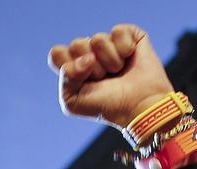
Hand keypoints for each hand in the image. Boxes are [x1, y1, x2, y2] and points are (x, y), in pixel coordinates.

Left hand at [47, 24, 173, 128]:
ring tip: (119, 73)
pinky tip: (130, 59)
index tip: (83, 82)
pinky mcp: (130, 37)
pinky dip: (124, 49)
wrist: (139, 108)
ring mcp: (110, 45)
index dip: (69, 66)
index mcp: (76, 67)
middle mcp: (92, 54)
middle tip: (105, 80)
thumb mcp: (73, 102)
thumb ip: (65, 77)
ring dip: (110, 61)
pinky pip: (118, 31)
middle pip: (77, 44)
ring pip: (98, 39)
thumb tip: (88, 56)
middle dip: (91, 67)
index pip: (57, 53)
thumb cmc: (109, 108)